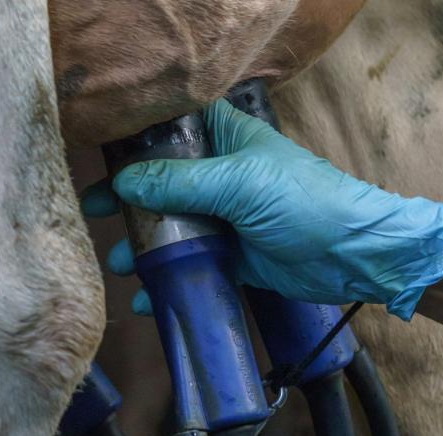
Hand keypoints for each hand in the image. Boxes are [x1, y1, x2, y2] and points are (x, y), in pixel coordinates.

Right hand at [81, 99, 442, 319]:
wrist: (353, 254)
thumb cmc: (304, 202)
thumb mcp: (240, 185)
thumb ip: (181, 183)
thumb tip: (124, 185)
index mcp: (225, 139)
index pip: (168, 130)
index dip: (131, 143)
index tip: (94, 161)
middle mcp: (221, 174)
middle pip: (161, 182)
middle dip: (125, 199)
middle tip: (90, 213)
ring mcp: (227, 217)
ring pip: (174, 227)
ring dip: (144, 244)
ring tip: (120, 264)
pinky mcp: (235, 256)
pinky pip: (194, 264)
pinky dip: (171, 278)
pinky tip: (149, 298)